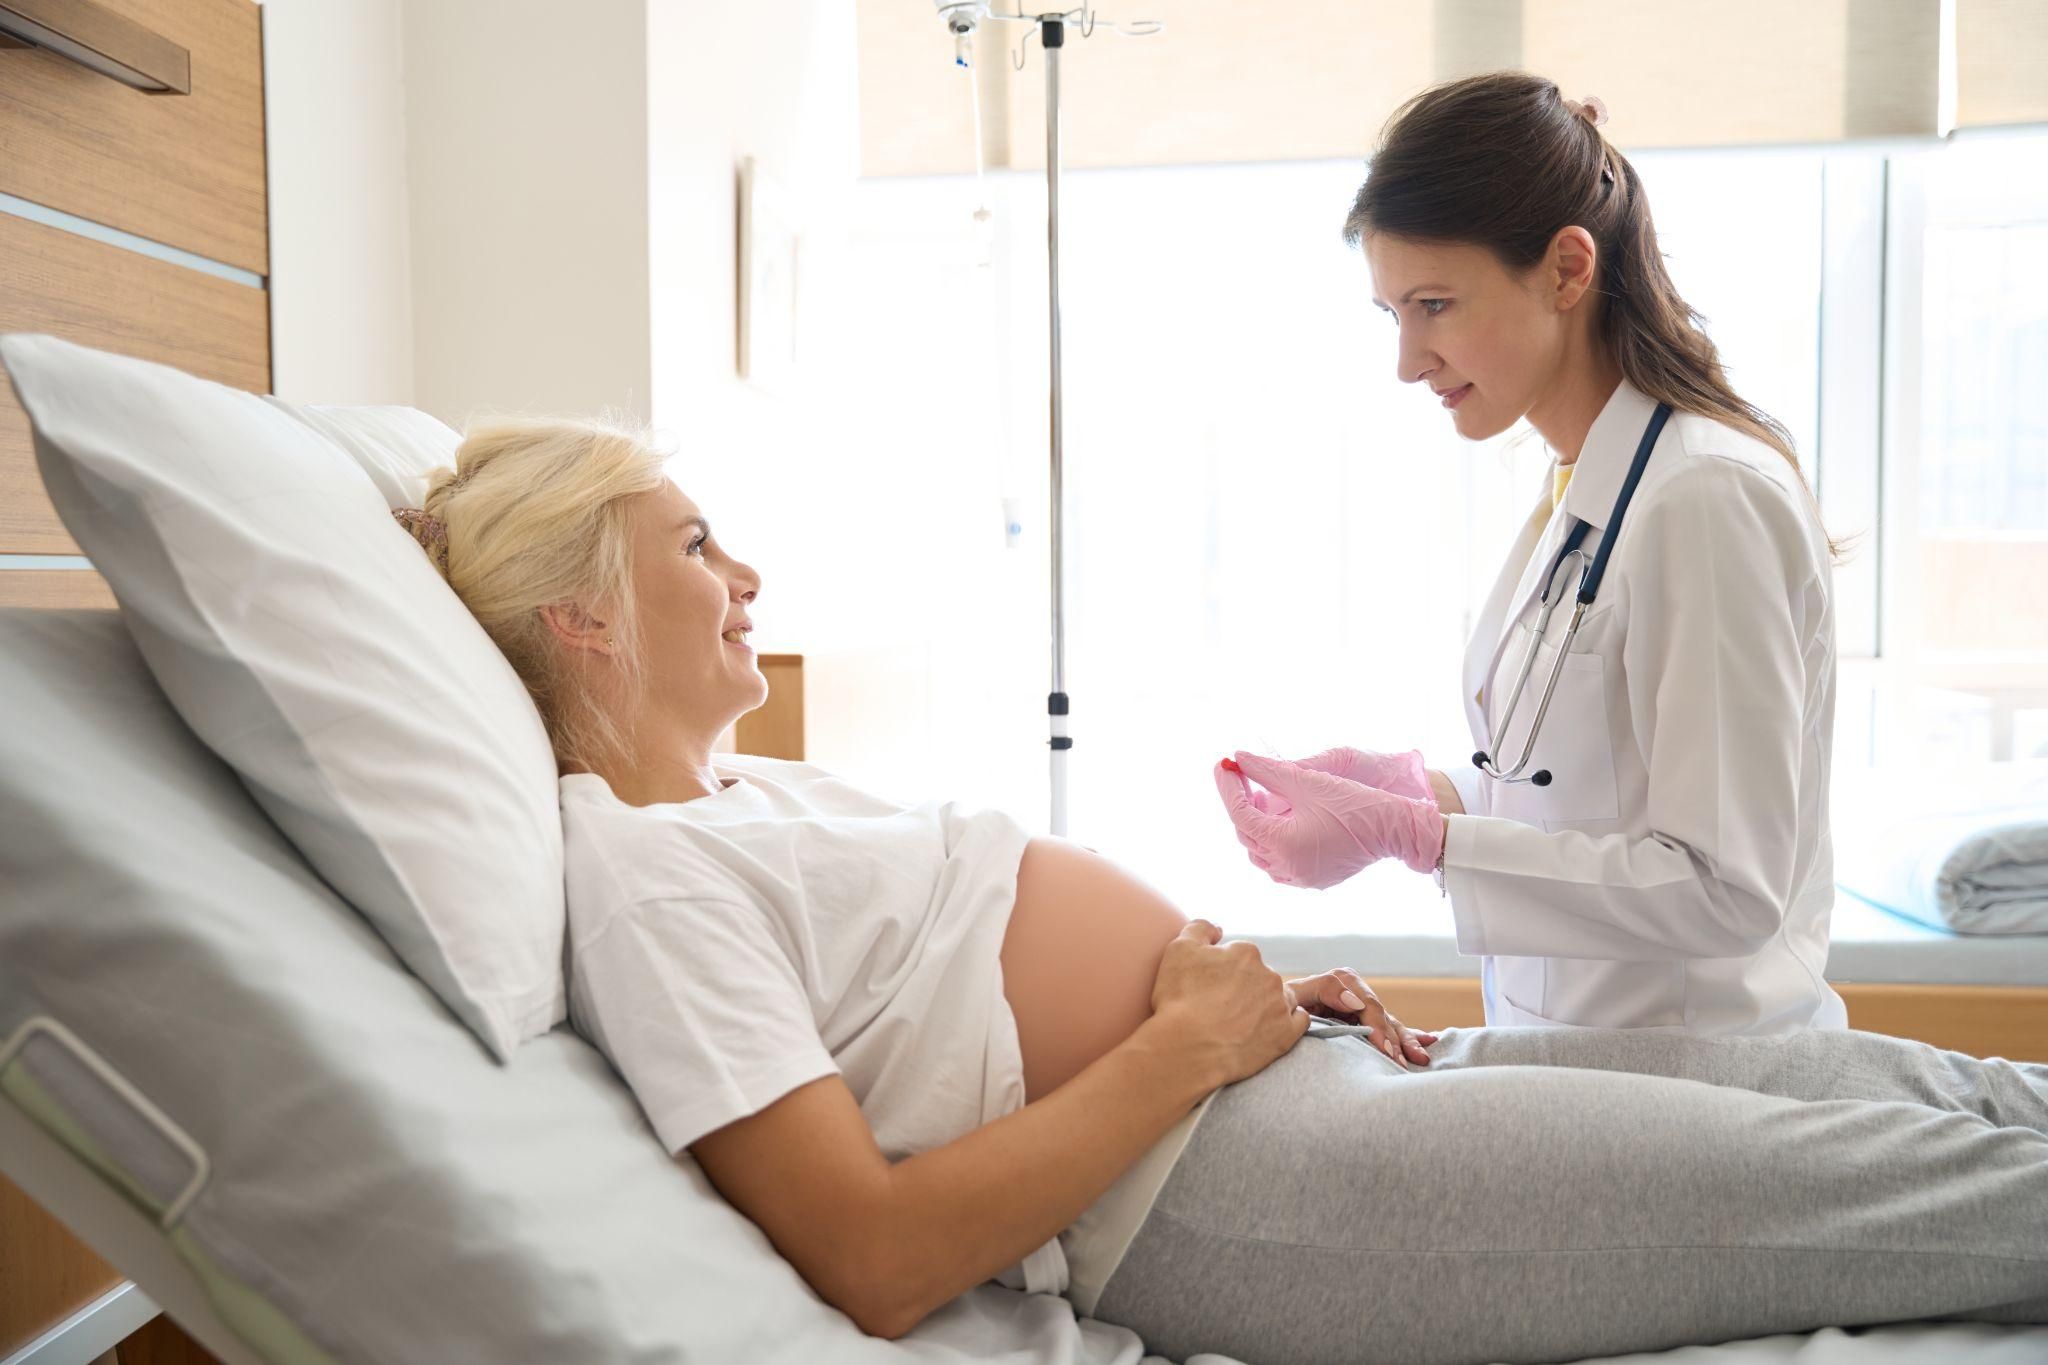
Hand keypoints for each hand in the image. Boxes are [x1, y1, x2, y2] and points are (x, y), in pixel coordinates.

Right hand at [1149, 920, 1309, 1087]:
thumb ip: (1201, 929)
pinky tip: (1269, 1030)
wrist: (1188, 1048)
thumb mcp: (1179, 949)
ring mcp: (1280, 1005)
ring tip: (1243, 1023)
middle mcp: (1269, 975)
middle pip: (1260, 977)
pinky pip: (1299, 1021)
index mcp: (1246, 953)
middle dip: (1245, 988)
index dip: (1224, 971)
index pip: (1240, 957)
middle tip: (1222, 1008)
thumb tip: (1218, 929)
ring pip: (1281, 997)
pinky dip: (1287, 1023)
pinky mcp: (1286, 1035)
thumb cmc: (1180, 999)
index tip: (1212, 988)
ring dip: (1267, 1005)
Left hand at [1214, 752, 1444, 888]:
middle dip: (1242, 803)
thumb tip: (1238, 758)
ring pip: (1260, 852)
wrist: (1394, 828)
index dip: (1228, 786)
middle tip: (1243, 775)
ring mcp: (1300, 878)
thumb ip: (1267, 770)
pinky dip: (1273, 841)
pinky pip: (1279, 863)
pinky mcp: (1313, 879)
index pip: (1240, 814)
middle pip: (1247, 834)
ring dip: (1256, 824)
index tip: (1223, 764)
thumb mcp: (1306, 781)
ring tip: (1263, 796)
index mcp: (1282, 844)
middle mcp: (1287, 867)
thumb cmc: (1354, 802)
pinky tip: (1282, 818)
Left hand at [1285, 969, 1437, 1066]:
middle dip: (1392, 1039)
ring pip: (1390, 1024)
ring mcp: (1364, 1009)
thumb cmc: (1283, 1005)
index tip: (1382, 1047)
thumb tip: (1354, 1001)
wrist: (1275, 1014)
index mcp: (1341, 980)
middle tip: (1398, 1061)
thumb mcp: (1295, 994)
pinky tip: (1429, 1041)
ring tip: (1420, 1058)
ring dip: (1406, 1041)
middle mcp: (1357, 992)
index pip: (1364, 1004)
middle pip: (1381, 1015)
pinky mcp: (1369, 1023)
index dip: (1375, 1025)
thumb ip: (1322, 989)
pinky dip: (1410, 1036)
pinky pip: (1393, 1029)